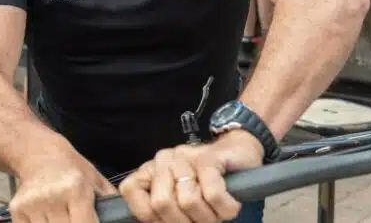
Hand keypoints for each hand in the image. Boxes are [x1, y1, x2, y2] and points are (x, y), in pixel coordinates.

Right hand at [8, 142, 115, 222]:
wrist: (39, 154)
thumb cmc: (73, 171)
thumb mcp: (97, 182)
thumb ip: (111, 206)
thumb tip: (125, 220)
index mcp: (76, 188)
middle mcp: (52, 196)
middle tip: (76, 216)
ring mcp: (32, 204)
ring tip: (64, 215)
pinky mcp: (16, 210)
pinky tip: (48, 218)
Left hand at [118, 131, 263, 222]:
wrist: (239, 153)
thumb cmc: (208, 184)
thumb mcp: (180, 198)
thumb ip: (164, 209)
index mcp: (150, 170)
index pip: (130, 191)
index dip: (154, 218)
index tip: (174, 222)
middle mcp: (163, 160)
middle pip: (161, 203)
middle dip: (185, 222)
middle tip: (201, 220)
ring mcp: (185, 156)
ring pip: (188, 201)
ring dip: (208, 217)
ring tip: (215, 212)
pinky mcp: (209, 157)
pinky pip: (212, 194)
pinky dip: (224, 208)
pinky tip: (229, 204)